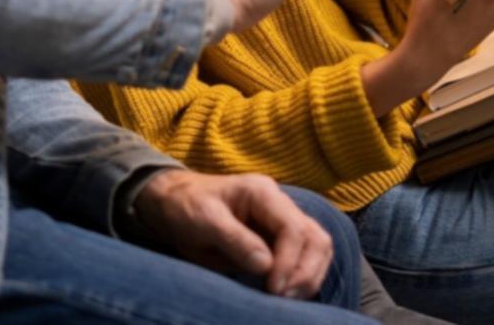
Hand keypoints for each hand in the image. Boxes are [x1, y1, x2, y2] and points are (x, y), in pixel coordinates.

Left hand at [132, 170, 334, 298]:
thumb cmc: (186, 207)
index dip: (289, 261)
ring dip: (309, 277)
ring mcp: (282, 222)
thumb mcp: (204, 220)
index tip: (273, 288)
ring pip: (318, 248)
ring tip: (287, 300)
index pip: (294, 227)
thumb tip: (265, 266)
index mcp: (262, 192)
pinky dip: (303, 277)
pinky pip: (306, 257)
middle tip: (282, 298)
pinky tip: (288, 294)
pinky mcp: (279, 240)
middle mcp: (279, 205)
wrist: (175, 203)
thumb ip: (235, 240)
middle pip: (316, 238)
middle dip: (305, 272)